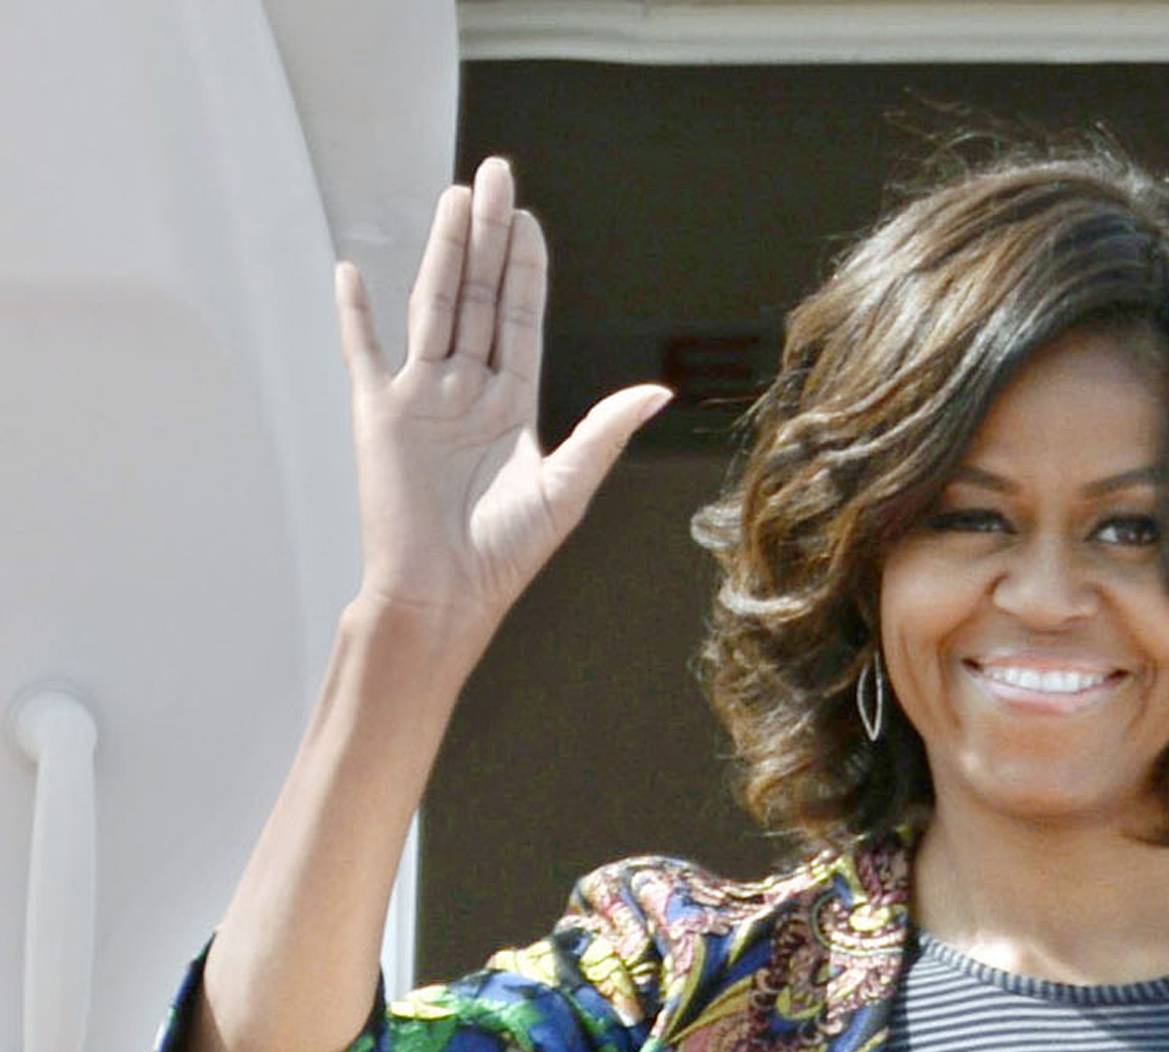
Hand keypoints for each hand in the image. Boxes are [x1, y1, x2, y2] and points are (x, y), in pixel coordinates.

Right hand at [333, 153, 670, 653]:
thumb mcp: (567, 489)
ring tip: (455, 197)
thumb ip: (604, 433)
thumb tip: (657, 391)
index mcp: (511, 406)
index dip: (525, 269)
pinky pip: (363, 351)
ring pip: (433, 306)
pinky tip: (350, 272)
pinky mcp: (379, 414)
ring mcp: (422, 398)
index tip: (529, 220)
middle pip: (478, 298)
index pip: (519, 320)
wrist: (442, 597)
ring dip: (443, 252)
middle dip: (488, 238)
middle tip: (496, 175)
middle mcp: (466, 392)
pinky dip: (353, 314)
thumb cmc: (504, 556)